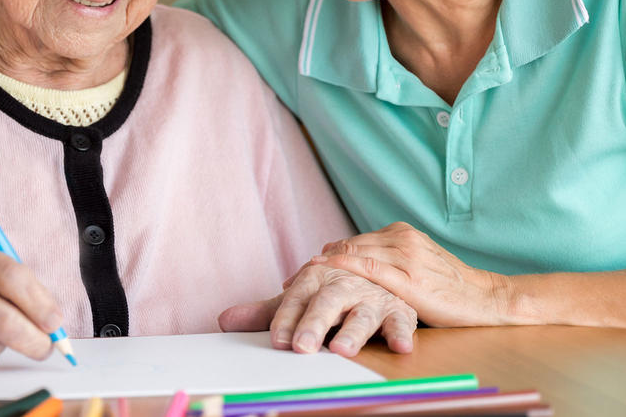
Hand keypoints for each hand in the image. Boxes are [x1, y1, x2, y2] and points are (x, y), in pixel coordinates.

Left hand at [218, 262, 417, 357]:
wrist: (377, 275)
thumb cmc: (332, 296)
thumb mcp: (300, 301)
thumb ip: (267, 313)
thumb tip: (223, 321)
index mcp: (316, 279)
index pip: (296, 299)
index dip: (286, 320)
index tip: (278, 341)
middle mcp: (343, 285)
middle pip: (327, 303)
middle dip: (314, 324)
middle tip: (302, 347)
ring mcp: (371, 297)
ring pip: (363, 313)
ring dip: (354, 331)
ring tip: (342, 349)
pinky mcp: (398, 309)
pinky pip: (402, 321)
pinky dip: (402, 333)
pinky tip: (400, 347)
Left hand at [310, 222, 514, 327]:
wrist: (487, 298)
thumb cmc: (450, 286)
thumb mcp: (418, 263)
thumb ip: (388, 259)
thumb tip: (350, 262)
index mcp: (402, 233)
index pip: (354, 242)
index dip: (326, 256)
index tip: (302, 271)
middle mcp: (402, 239)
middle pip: (348, 247)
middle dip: (318, 265)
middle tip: (291, 282)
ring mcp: (406, 257)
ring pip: (354, 256)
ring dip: (324, 269)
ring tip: (298, 284)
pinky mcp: (410, 279)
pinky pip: (370, 270)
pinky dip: (344, 270)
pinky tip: (326, 277)